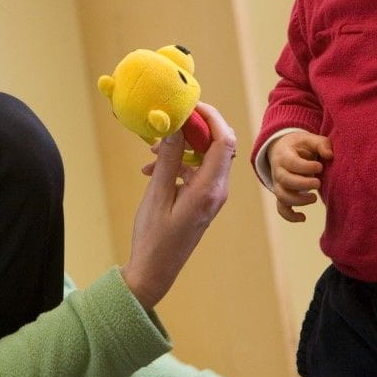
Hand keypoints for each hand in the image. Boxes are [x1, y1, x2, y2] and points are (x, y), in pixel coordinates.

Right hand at [121, 102, 235, 308]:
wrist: (154, 271)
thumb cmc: (154, 238)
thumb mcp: (157, 194)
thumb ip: (167, 159)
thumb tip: (175, 127)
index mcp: (210, 189)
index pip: (224, 140)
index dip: (211, 117)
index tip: (189, 105)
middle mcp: (217, 190)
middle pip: (218, 145)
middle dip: (194, 128)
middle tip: (168, 121)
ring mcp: (212, 196)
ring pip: (205, 157)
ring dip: (182, 147)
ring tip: (151, 149)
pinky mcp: (202, 200)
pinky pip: (196, 171)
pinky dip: (178, 163)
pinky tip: (151, 168)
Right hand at [266, 132, 331, 222]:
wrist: (283, 150)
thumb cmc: (300, 146)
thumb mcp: (309, 139)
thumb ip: (321, 144)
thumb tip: (329, 155)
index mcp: (284, 155)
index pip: (291, 163)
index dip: (306, 167)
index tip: (320, 166)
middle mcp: (278, 171)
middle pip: (285, 180)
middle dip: (303, 184)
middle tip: (318, 183)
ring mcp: (278, 184)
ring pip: (282, 196)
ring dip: (298, 200)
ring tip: (315, 198)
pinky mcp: (282, 194)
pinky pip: (282, 208)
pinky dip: (290, 216)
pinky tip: (303, 218)